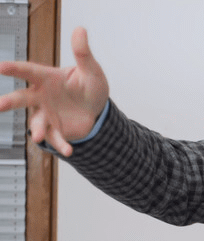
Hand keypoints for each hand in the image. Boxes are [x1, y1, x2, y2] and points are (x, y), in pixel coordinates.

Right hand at [0, 26, 108, 156]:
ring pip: (36, 122)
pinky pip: (57, 138)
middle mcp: (42, 96)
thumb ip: (83, 53)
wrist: (97, 110)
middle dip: (9, 102)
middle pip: (22, 98)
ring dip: (36, 130)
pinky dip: (61, 145)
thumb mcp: (91, 70)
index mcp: (47, 78)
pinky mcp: (57, 130)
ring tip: (37, 137)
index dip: (14, 69)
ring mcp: (47, 114)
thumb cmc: (89, 86)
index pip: (29, 71)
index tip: (0, 67)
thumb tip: (80, 30)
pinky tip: (69, 151)